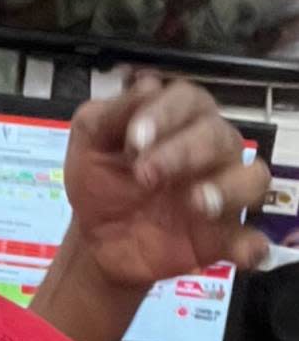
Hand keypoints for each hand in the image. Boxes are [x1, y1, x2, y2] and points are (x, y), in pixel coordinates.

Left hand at [64, 74, 269, 287]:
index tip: (135, 139)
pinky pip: (251, 238)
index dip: (165, 115)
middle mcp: (209, 149)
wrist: (96, 237)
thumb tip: (146, 87)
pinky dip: (251, 245)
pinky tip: (242, 253)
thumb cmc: (101, 180)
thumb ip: (110, 115)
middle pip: (218, 136)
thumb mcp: (90, 142)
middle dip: (183, 152)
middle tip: (145, 174)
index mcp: (179, 119)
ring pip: (251, 178)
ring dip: (228, 188)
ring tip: (195, 203)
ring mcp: (221, 192)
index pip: (189, 101)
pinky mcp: (221, 236)